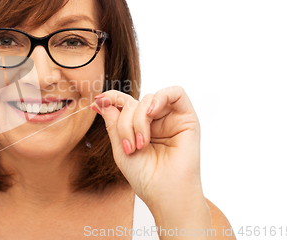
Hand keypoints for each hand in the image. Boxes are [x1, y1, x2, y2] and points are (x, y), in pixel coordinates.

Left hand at [92, 86, 202, 209]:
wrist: (165, 194)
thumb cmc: (146, 177)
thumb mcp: (121, 148)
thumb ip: (113, 123)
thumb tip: (102, 101)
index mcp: (139, 127)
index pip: (125, 103)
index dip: (111, 98)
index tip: (98, 101)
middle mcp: (155, 121)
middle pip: (134, 102)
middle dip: (125, 122)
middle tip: (129, 145)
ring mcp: (171, 118)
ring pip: (149, 98)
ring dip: (139, 118)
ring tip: (141, 142)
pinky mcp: (188, 118)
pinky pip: (176, 92)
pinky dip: (160, 98)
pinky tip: (151, 113)